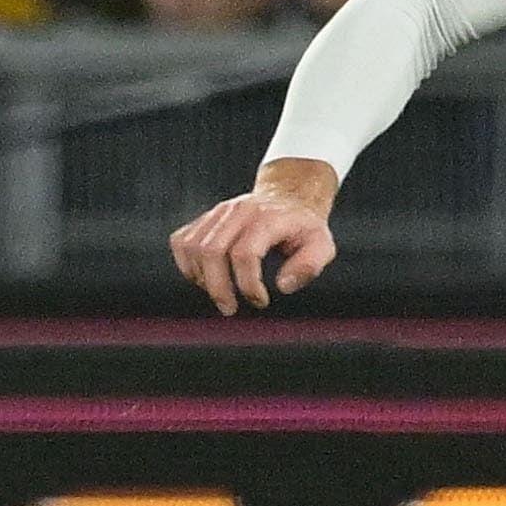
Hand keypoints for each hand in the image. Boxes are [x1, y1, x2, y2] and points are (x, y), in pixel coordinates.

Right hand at [171, 165, 339, 313]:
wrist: (289, 197)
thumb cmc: (305, 228)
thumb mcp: (323, 245)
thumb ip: (309, 266)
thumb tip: (282, 286)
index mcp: (268, 218)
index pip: (245, 253)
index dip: (247, 283)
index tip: (261, 301)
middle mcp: (239, 211)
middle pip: (211, 251)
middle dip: (217, 287)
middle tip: (231, 308)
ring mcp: (218, 213)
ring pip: (192, 246)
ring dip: (201, 278)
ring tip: (221, 293)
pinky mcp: (206, 218)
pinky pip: (182, 240)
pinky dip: (186, 264)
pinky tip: (205, 278)